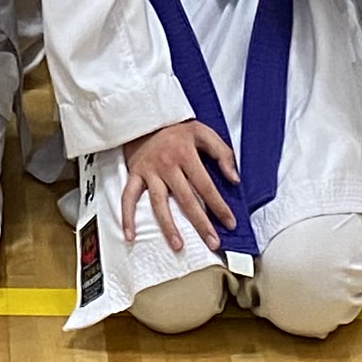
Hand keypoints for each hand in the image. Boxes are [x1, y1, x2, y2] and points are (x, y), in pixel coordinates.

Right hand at [119, 117, 239, 252]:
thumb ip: (222, 153)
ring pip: (159, 203)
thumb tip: (235, 179)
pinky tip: (131, 235)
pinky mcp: (135, 174)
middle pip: (186, 199)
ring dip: (168, 226)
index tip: (230, 223)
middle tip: (213, 242)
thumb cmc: (176, 128)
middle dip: (201, 223)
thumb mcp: (203, 132)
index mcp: (186, 154)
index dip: (219, 206)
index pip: (206, 186)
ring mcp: (150, 171)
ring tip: (178, 245)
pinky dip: (127, 217)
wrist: (146, 116)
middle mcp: (167, 165)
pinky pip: (128, 197)